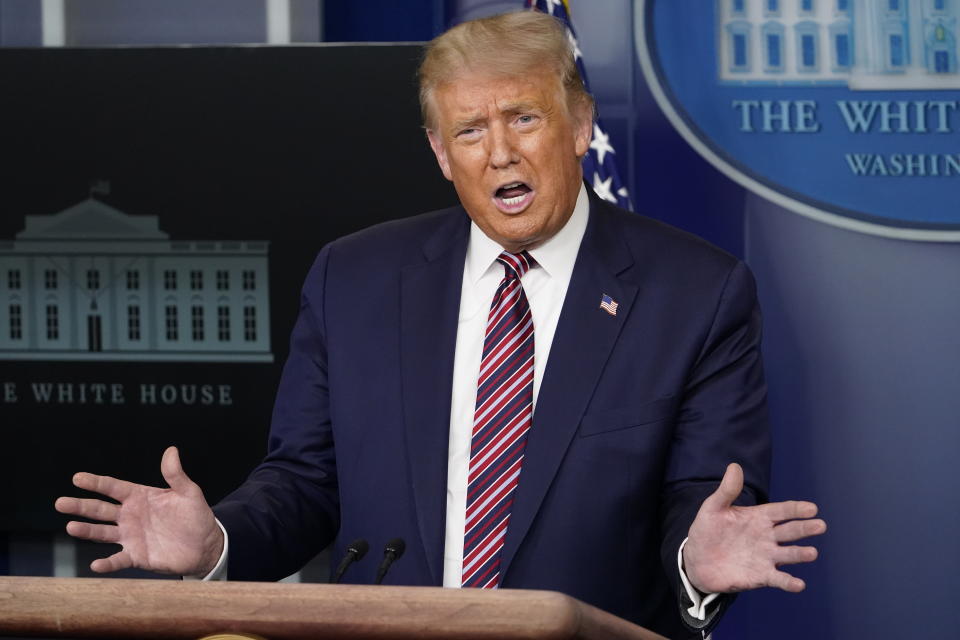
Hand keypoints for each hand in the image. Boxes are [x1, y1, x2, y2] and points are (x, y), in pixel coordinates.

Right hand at [54, 446, 223, 576]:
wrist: (205, 545)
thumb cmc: (195, 516)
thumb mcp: (188, 492)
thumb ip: (176, 474)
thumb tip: (171, 450)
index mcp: (140, 497)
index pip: (113, 488)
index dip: (96, 483)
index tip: (77, 478)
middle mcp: (130, 516)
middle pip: (100, 509)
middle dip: (81, 506)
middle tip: (60, 502)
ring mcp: (131, 536)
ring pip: (102, 533)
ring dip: (87, 531)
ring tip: (71, 527)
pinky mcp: (136, 556)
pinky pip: (118, 560)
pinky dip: (107, 563)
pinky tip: (96, 564)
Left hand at [682, 462, 825, 593]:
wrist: (697, 560)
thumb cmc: (707, 530)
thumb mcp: (713, 508)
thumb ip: (727, 490)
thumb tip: (734, 466)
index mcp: (759, 517)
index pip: (782, 511)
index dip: (796, 509)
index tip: (812, 508)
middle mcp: (767, 537)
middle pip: (790, 531)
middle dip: (805, 528)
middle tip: (820, 525)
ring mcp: (766, 557)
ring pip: (788, 554)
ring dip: (800, 554)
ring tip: (812, 553)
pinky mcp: (761, 576)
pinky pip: (778, 579)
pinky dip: (789, 582)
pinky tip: (799, 584)